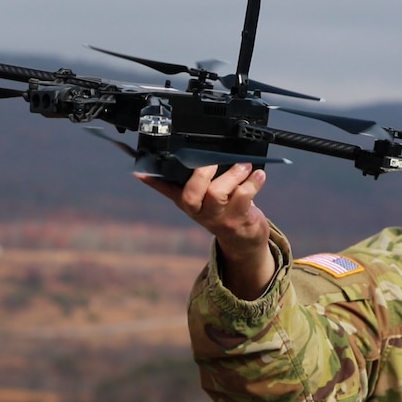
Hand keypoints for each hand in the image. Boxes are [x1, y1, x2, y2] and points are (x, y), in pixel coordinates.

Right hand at [137, 163, 275, 298]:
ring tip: (244, 166)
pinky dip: (253, 183)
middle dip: (202, 174)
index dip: (153, 181)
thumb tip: (148, 170)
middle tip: (215, 160)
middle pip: (192, 193)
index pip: (166, 189)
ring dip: (233, 174)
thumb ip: (181, 184)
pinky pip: (244, 197)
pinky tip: (258, 175)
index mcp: (187, 201)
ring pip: (218, 193)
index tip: (142, 170)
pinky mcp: (238, 220)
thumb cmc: (221, 211)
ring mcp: (218, 217)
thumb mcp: (199, 200)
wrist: (243, 240)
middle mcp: (199, 211)